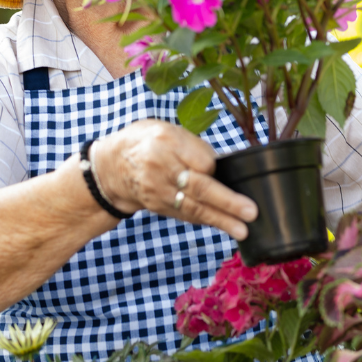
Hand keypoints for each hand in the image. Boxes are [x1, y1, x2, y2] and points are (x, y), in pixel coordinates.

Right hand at [92, 119, 258, 239]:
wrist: (111, 166)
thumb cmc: (148, 142)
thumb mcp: (168, 131)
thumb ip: (194, 147)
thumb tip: (222, 167)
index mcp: (167, 141)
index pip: (202, 161)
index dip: (215, 167)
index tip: (224, 168)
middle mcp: (161, 168)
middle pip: (199, 188)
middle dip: (227, 202)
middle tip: (250, 212)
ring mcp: (158, 191)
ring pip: (194, 208)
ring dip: (221, 220)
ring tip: (243, 230)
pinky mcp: (158, 207)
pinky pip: (186, 214)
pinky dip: (206, 220)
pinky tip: (225, 226)